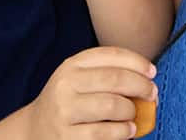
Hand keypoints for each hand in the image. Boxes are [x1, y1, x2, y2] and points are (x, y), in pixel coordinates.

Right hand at [25, 47, 156, 139]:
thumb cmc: (67, 102)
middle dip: (141, 86)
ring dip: (132, 111)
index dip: (137, 62)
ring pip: (112, 106)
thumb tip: (147, 79)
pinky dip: (123, 131)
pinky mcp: (67, 137)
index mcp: (72, 65)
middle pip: (115, 79)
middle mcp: (67, 84)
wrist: (34, 130)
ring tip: (135, 115)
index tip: (152, 71)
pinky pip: (104, 133)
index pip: (111, 55)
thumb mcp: (79, 80)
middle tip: (152, 94)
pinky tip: (129, 131)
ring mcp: (65, 111)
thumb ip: (106, 74)